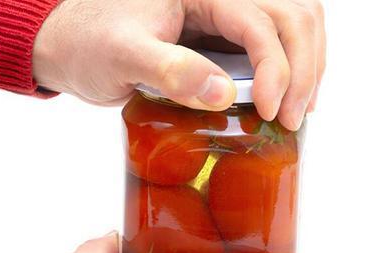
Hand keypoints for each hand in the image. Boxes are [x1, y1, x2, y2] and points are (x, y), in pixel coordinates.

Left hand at [32, 0, 324, 130]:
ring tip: (297, 110)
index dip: (276, 66)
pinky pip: (272, 38)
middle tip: (291, 117)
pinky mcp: (222, 30)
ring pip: (293, 21)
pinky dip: (290, 64)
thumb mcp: (121, 56)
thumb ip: (169, 71)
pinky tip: (286, 95)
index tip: (270, 111)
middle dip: (304, 66)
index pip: (258, 19)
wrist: (70, 43)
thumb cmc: (87, 43)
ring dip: (307, 63)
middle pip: (292, 14)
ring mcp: (224, 9)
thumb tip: (223, 94)